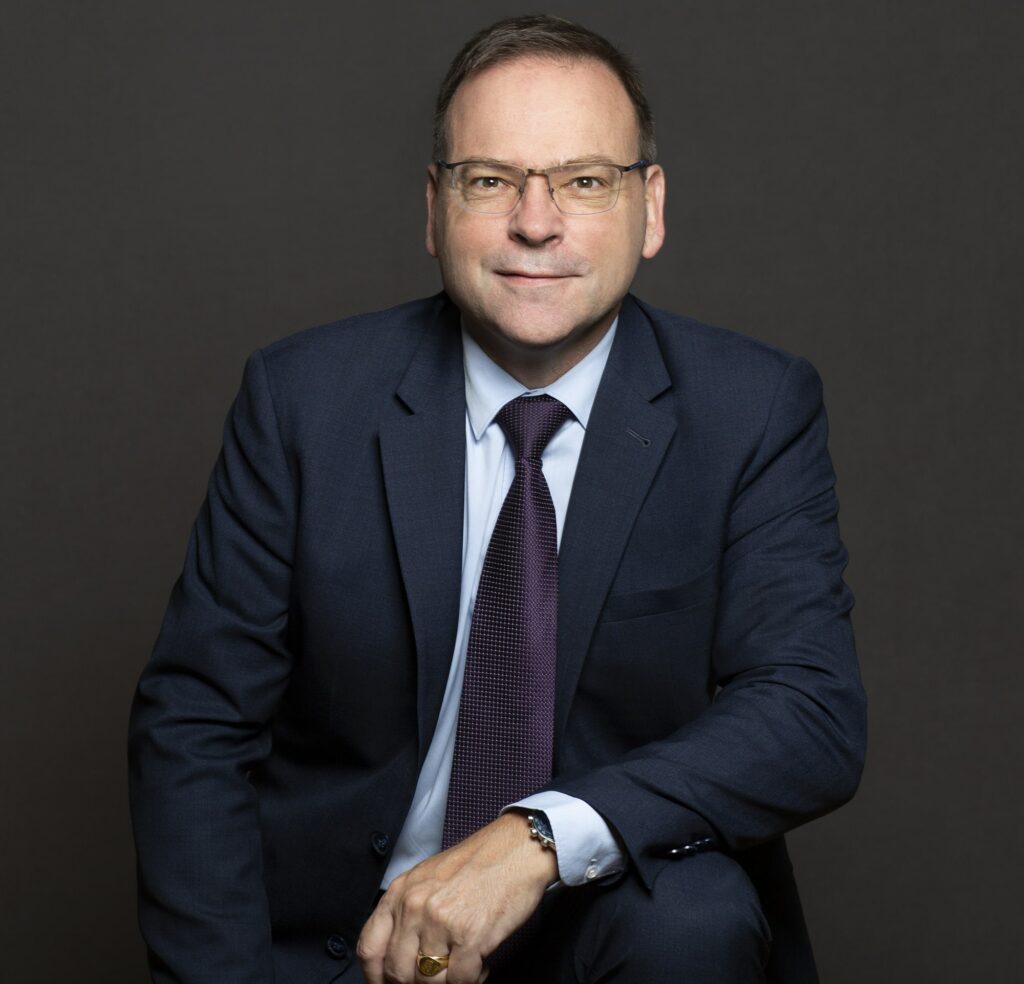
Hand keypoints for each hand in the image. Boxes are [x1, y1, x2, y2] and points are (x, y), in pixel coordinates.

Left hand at [357, 812, 557, 982]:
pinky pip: (460, 982)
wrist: (517, 849)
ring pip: (428, 982)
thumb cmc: (476, 864)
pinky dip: (472, 980)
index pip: (370, 949)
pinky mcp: (470, 936)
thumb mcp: (428, 878)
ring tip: (462, 965)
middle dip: (417, 982)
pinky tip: (480, 963)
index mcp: (401, 892)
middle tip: (437, 976)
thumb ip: (407, 911)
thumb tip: (396, 956)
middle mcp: (415, 906)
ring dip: (447, 982)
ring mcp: (441, 922)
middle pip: (398, 972)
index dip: (377, 976)